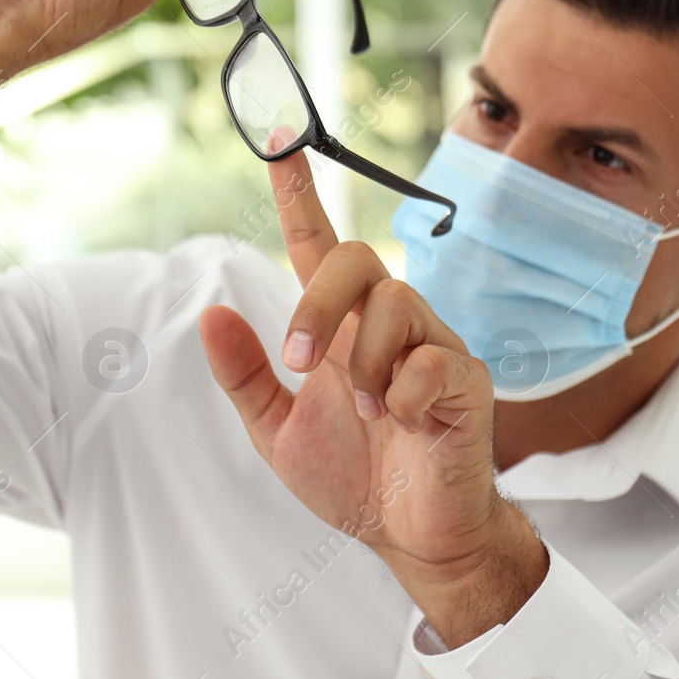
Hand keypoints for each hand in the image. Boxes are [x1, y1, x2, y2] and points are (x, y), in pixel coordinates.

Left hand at [197, 148, 548, 648]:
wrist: (412, 537)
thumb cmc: (353, 477)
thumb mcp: (277, 432)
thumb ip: (246, 375)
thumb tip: (211, 313)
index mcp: (342, 329)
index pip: (318, 244)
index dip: (298, 193)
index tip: (278, 141)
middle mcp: (389, 323)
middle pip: (357, 259)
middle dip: (317, 305)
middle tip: (301, 364)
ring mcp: (433, 346)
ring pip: (396, 301)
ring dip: (364, 363)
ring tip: (365, 415)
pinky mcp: (467, 380)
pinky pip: (432, 363)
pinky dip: (403, 398)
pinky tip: (404, 427)